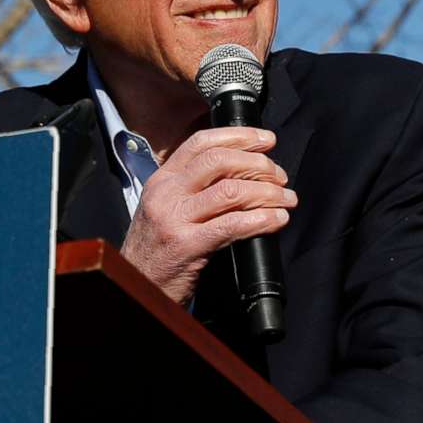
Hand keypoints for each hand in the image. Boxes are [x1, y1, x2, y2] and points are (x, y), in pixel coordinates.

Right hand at [117, 126, 293, 304]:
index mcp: (162, 180)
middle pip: (219, 161)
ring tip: (286, 199)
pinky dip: (262, 219)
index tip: (266, 140)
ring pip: (231, 190)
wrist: (136, 286)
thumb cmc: (156, 250)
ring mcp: (175, 219)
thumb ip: (192, 187)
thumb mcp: (165, 208)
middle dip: (258, 164)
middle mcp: (167, 194)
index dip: (239, 136)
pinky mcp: (188, 245)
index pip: (201, 142)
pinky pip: (232, 225)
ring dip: (267, 192)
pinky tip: (276, 219)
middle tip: (280, 176)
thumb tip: (240, 171)